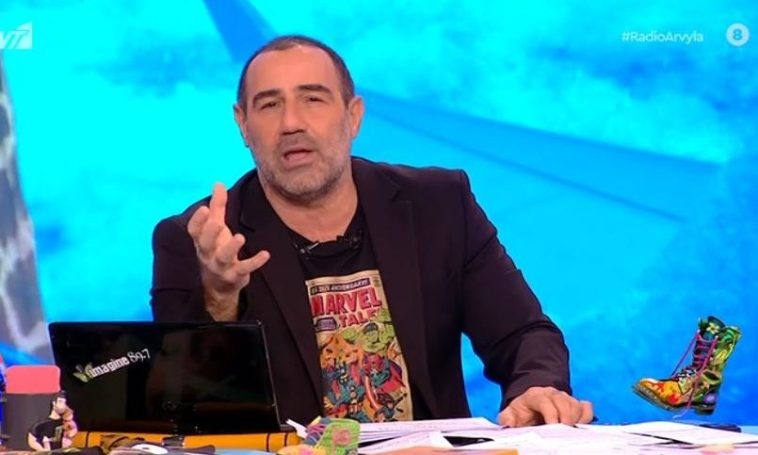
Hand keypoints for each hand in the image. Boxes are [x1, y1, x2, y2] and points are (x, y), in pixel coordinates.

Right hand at [187, 183, 269, 319]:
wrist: (218, 284)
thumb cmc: (216, 249)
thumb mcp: (216, 227)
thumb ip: (218, 206)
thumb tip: (218, 183)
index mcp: (202, 241)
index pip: (194, 231)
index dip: (198, 221)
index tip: (204, 209)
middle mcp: (208, 254)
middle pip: (206, 243)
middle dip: (210, 233)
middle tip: (217, 223)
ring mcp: (221, 266)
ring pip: (223, 258)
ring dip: (231, 248)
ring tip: (240, 237)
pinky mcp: (235, 275)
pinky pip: (244, 269)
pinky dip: (255, 262)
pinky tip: (266, 254)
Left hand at [497, 386, 592, 426]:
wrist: (531, 405)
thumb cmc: (521, 412)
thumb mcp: (510, 414)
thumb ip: (506, 419)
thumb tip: (507, 425)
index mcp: (535, 395)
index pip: (545, 401)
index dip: (550, 413)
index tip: (553, 426)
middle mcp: (552, 394)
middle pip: (563, 401)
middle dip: (565, 417)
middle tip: (564, 433)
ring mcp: (565, 398)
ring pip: (576, 405)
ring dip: (575, 419)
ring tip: (570, 433)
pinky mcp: (575, 405)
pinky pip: (586, 408)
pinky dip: (585, 418)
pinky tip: (579, 427)